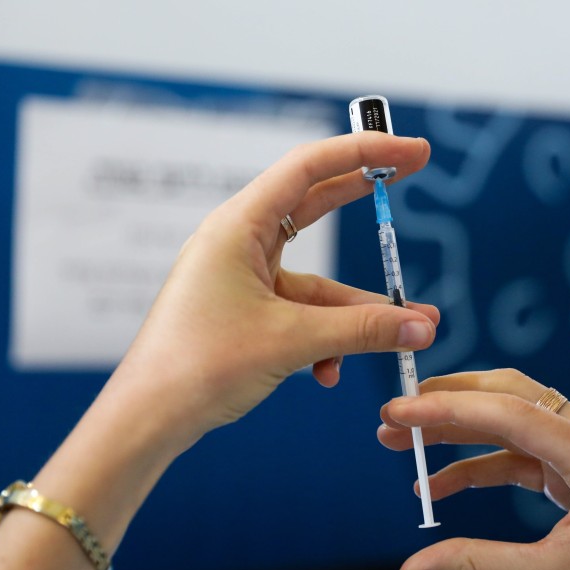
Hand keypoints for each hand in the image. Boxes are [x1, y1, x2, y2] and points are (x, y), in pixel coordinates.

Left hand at [113, 132, 439, 449]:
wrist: (148, 418)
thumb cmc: (198, 367)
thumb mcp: (291, 341)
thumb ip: (362, 330)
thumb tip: (421, 327)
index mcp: (239, 226)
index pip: (311, 167)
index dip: (366, 152)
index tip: (412, 151)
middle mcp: (240, 241)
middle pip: (316, 201)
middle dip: (366, 196)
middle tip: (413, 171)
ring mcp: (244, 276)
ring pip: (319, 278)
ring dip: (360, 307)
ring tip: (411, 329)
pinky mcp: (248, 310)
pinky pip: (302, 313)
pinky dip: (326, 338)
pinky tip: (330, 373)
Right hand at [378, 369, 569, 569]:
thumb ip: (477, 565)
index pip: (511, 412)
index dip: (449, 409)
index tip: (400, 411)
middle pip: (509, 396)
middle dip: (447, 403)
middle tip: (395, 416)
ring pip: (509, 422)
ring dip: (456, 432)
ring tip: (403, 444)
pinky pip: (517, 454)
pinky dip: (477, 465)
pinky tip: (438, 484)